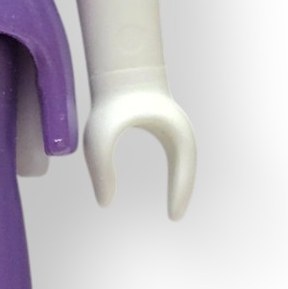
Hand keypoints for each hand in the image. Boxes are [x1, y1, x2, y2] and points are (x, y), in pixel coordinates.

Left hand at [82, 73, 196, 218]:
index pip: (184, 171)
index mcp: (172, 133)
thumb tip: (104, 202)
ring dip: (180, 182)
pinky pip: (174, 156)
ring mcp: (173, 128)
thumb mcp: (99, 138)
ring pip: (183, 162)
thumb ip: (101, 170)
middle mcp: (178, 131)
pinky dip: (174, 173)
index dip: (180, 194)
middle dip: (183, 191)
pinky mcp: (164, 127)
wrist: (119, 71)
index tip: (173, 217)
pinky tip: (166, 187)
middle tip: (174, 217)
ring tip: (173, 206)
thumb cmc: (110, 103)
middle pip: (187, 167)